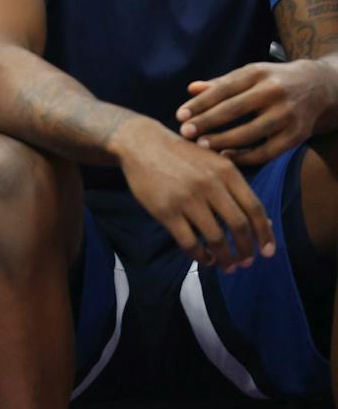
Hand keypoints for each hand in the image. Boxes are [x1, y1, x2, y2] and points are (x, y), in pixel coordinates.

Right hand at [115, 120, 273, 270]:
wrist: (141, 143)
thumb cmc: (182, 155)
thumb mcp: (214, 164)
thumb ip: (237, 190)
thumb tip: (265, 223)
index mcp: (226, 172)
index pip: (254, 209)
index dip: (264, 234)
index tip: (267, 252)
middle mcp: (210, 185)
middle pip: (238, 226)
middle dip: (246, 250)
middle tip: (246, 263)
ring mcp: (187, 198)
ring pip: (215, 238)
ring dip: (225, 257)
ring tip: (227, 265)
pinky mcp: (165, 210)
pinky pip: (188, 242)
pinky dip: (199, 255)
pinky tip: (203, 258)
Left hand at [177, 60, 337, 166]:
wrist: (319, 87)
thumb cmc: (271, 81)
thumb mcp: (249, 75)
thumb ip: (220, 83)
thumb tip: (191, 89)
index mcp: (257, 73)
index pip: (223, 89)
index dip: (200, 104)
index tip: (180, 116)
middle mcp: (273, 92)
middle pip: (234, 110)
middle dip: (206, 123)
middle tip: (184, 133)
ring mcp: (287, 114)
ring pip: (250, 132)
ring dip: (223, 141)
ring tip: (201, 146)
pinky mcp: (297, 135)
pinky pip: (267, 151)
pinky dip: (245, 156)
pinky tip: (226, 157)